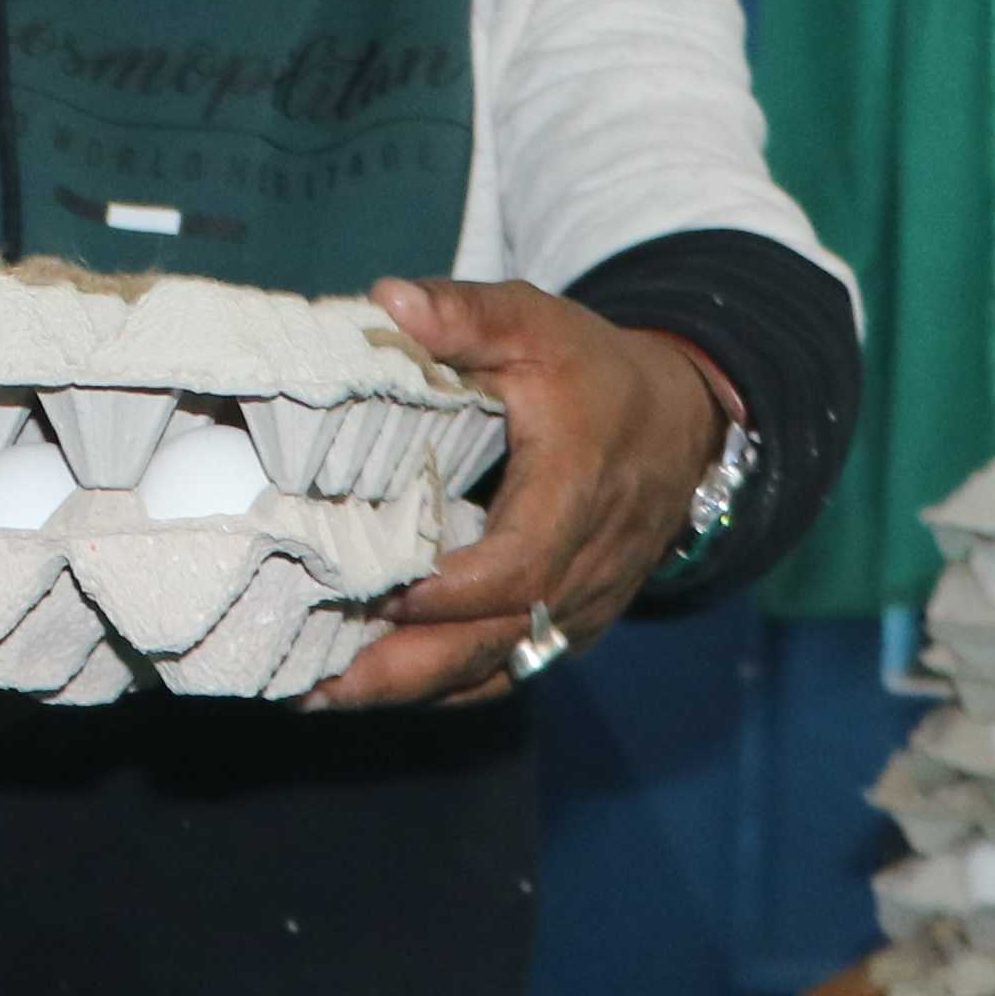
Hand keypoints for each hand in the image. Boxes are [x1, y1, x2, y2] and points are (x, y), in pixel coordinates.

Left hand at [320, 278, 726, 706]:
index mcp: (575, 491)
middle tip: (313, 680)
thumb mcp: (536, 324)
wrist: (681, 426)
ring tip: (321, 695)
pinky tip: (376, 690)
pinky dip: (443, 689)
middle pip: (497, 638)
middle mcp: (585, 564)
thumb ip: (466, 313)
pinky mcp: (570, 626)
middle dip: (406, 664)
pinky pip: (509, 671)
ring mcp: (581, 606)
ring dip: (412, 689)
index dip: (448, 590)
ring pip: (499, 667)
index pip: (518, 564)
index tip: (373, 592)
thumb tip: (387, 300)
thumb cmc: (594, 372)